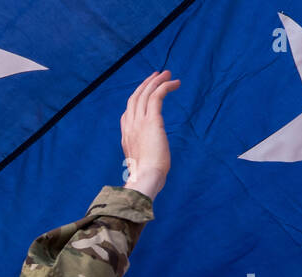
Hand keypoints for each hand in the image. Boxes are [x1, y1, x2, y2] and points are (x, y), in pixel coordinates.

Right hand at [120, 70, 179, 200]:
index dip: (137, 100)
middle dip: (145, 84)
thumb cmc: (146, 177)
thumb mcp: (142, 165)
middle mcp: (130, 126)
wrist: (146, 178)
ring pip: (145, 93)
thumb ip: (144, 157)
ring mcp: (139, 123)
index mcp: (126, 137)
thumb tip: (151, 162)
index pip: (127, 113)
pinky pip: (157, 96)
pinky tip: (175, 83)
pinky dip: (165, 86)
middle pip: (135, 98)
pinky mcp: (152, 121)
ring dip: (157, 81)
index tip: (146, 93)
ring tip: (168, 74)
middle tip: (157, 75)